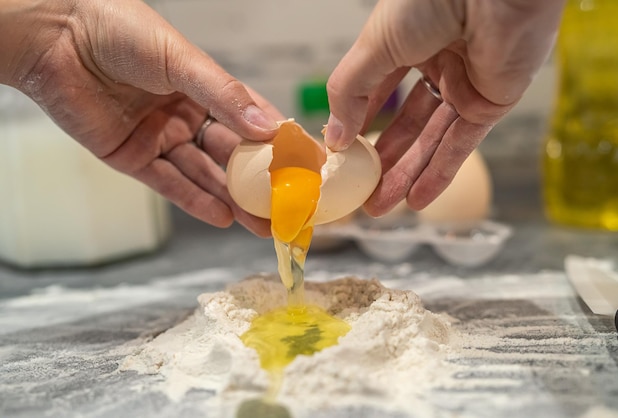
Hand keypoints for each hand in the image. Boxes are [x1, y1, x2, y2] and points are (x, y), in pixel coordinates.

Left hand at [0, 0, 281, 235]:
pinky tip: (221, 217)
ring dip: (232, 200)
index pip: (250, 120)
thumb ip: (225, 96)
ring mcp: (161, 137)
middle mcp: (186, 115)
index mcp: (205, 88)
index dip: (277, 144)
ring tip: (261, 225)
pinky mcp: (133, 157)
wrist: (55, 37)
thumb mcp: (182, 60)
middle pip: (230, 156)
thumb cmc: (121, 31)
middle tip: (285, 209)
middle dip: (258, 184)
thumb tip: (270, 128)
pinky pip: (169, 184)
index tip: (305, 168)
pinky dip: (194, 201)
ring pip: (204, 175)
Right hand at [324, 0, 564, 215]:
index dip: (359, 125)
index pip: (377, 94)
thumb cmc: (432, 0)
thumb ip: (350, 92)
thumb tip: (334, 138)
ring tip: (380, 206)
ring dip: (406, 175)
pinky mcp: (491, 104)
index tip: (342, 157)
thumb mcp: (374, 46)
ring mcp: (464, 87)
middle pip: (405, 125)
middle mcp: (435, 66)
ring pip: (430, 141)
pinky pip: (461, 145)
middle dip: (382, 161)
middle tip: (361, 194)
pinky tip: (417, 200)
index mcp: (405, 44)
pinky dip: (440, 174)